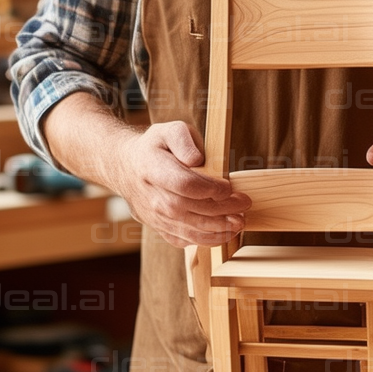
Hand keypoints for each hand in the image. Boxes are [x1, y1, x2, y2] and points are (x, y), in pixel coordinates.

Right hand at [115, 121, 250, 248]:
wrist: (128, 168)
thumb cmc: (156, 147)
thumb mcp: (169, 131)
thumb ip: (184, 141)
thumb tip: (198, 160)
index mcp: (152, 168)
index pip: (183, 184)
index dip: (209, 188)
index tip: (228, 186)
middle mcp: (151, 197)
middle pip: (189, 209)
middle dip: (221, 210)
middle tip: (244, 204)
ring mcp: (155, 217)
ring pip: (188, 230)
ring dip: (218, 230)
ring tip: (239, 222)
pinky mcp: (161, 229)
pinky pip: (185, 241)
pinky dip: (207, 240)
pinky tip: (225, 231)